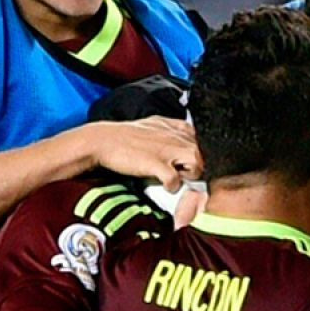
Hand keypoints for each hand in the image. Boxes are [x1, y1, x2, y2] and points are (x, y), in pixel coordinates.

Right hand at [83, 117, 201, 190]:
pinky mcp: (155, 164)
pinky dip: (172, 186)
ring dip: (191, 174)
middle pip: (206, 153)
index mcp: (176, 127)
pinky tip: (164, 184)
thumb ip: (174, 129)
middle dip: (201, 166)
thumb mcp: (155, 124)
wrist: (102, 141)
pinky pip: (175, 179)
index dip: (205, 153)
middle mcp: (175, 136)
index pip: (205, 139)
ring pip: (198, 163)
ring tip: (178, 177)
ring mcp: (166, 150)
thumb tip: (188, 133)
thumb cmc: (128, 135)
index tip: (196, 162)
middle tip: (188, 173)